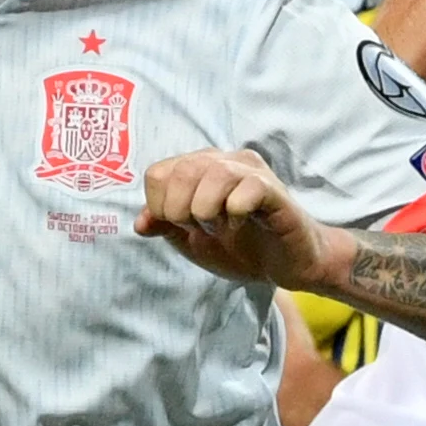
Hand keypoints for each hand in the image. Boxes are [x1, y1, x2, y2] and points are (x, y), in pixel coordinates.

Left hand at [135, 149, 347, 290]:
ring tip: (221, 226)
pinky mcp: (274, 190)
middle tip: (201, 228)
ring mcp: (252, 171)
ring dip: (207, 211)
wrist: (285, 265)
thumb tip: (140, 223)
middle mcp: (224, 160)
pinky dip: (235, 214)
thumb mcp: (190, 241)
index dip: (159, 206)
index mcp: (199, 168)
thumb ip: (164, 226)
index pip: (157, 173)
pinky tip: (245, 224)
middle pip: (181, 171)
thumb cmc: (239, 247)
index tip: (181, 226)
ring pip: (213, 174)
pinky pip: (245, 190)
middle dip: (180, 210)